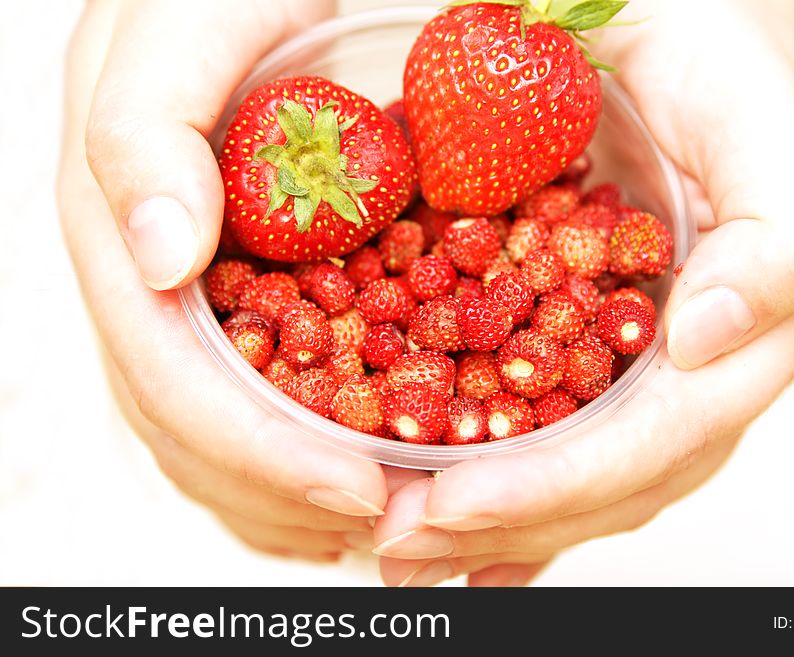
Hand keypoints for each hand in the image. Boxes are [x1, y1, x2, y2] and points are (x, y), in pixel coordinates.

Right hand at [57, 0, 390, 560]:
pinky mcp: (219, 272)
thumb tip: (157, 260)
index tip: (353, 491)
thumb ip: (142, 124)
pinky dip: (277, 450)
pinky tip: (329, 470)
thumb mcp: (185, 18)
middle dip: (272, 485)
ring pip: (196, 417)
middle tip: (372, 521)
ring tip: (356, 519)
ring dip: (271, 489)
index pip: (166, 364)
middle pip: (177, 412)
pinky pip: (230, 382)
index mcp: (115, 201)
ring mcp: (174, 266)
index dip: (252, 446)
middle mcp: (135, 248)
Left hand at [372, 0, 793, 585]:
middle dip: (508, 521)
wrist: (702, 20)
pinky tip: (468, 539)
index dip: (559, 484)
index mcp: (772, 315)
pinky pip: (579, 444)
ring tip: (409, 548)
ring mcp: (681, 365)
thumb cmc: (726, 50)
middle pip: (621, 479)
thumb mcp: (763, 114)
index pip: (660, 438)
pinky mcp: (632, 354)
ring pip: (599, 482)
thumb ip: (779, 234)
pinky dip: (520, 501)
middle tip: (400, 543)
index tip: (452, 503)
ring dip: (501, 525)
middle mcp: (730, 358)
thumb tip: (708, 345)